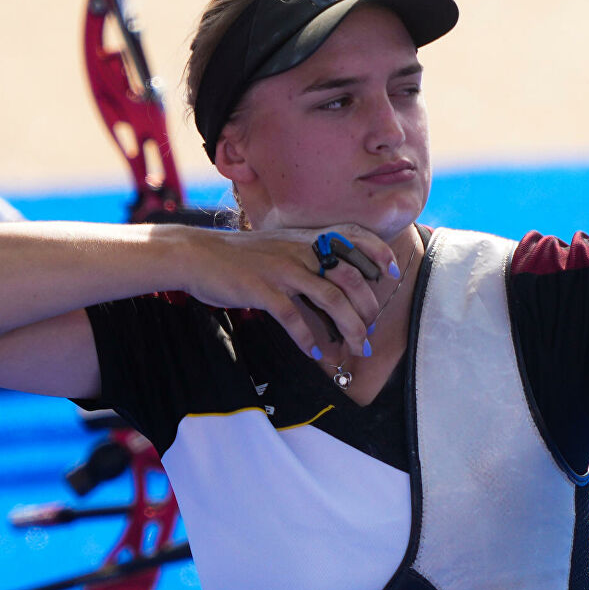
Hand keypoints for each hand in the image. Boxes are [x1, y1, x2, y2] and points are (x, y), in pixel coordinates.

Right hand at [179, 225, 400, 358]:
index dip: (377, 253)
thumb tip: (334, 286)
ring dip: (349, 327)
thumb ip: (308, 258)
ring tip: (356, 348)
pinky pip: (293, 316)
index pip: (353, 236)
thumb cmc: (243, 256)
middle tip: (371, 331)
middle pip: (350, 277)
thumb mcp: (281, 246)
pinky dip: (307, 337)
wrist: (197, 254)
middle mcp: (301, 250)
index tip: (391, 273)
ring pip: (330, 298)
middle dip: (367, 308)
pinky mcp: (262, 289)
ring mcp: (283, 269)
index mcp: (307, 239)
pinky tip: (314, 353)